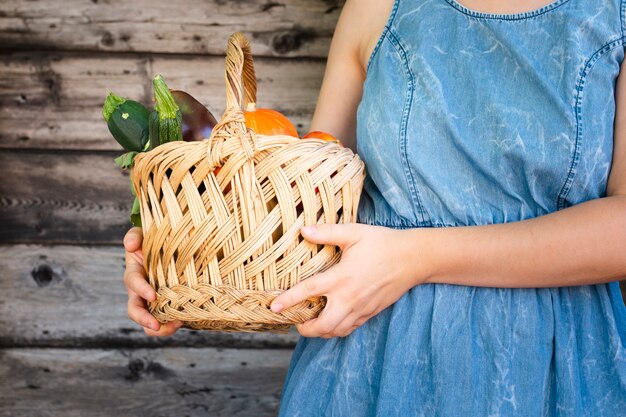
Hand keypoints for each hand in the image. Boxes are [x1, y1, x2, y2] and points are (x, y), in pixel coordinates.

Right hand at [123, 227, 183, 335]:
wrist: (171, 248)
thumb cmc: (155, 240)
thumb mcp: (143, 234)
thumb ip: (134, 236)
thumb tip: (131, 245)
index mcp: (135, 273)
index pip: (133, 283)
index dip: (141, 290)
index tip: (153, 295)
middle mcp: (140, 291)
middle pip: (134, 309)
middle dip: (143, 318)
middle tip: (155, 324)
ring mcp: (152, 301)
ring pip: (148, 321)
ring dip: (158, 328)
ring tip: (174, 327)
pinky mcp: (165, 306)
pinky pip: (164, 321)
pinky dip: (171, 325)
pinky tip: (182, 322)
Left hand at [270, 224, 423, 337]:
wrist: (413, 258)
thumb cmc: (382, 243)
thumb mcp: (353, 233)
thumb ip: (326, 232)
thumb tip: (302, 230)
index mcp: (342, 277)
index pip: (308, 292)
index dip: (288, 300)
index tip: (273, 307)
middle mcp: (350, 297)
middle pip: (322, 325)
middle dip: (304, 328)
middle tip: (295, 321)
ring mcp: (361, 308)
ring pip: (336, 331)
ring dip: (320, 332)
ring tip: (309, 324)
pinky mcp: (370, 312)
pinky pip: (350, 329)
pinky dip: (336, 330)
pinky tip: (331, 322)